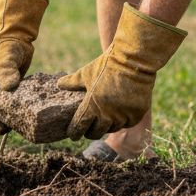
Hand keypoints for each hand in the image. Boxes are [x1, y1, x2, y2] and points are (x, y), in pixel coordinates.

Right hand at [0, 0, 48, 133]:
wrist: (15, 34)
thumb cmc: (4, 46)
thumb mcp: (3, 60)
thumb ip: (6, 73)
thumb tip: (10, 87)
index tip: (3, 131)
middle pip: (0, 109)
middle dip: (8, 120)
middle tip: (20, 130)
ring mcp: (7, 86)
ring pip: (13, 104)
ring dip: (20, 113)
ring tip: (30, 125)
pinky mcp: (19, 83)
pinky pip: (23, 97)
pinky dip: (28, 103)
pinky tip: (39, 110)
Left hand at [58, 3, 185, 140]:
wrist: (134, 61)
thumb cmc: (108, 65)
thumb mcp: (87, 72)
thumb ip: (72, 82)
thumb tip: (59, 84)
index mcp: (91, 105)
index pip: (79, 126)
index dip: (74, 132)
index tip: (73, 134)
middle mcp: (107, 114)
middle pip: (96, 132)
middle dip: (90, 132)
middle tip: (88, 130)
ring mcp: (123, 115)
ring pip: (112, 129)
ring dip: (107, 127)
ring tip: (103, 123)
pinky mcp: (136, 114)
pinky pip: (127, 124)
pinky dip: (122, 122)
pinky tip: (118, 117)